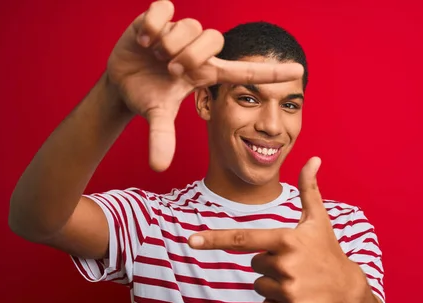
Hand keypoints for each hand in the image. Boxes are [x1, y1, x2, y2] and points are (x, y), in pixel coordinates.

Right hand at [106, 0, 303, 171]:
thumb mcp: (157, 114)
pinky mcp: (159, 17)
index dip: (271, 72)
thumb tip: (158, 168)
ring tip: (154, 54)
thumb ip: (162, 138)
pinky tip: (145, 39)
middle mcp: (199, 51)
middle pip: (213, 40)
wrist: (122, 80)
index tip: (300, 72)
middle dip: (190, 57)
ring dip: (169, 44)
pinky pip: (164, 9)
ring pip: (190, 26)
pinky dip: (154, 24)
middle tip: (171, 70)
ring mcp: (180, 33)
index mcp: (207, 73)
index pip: (245, 72)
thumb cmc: (148, 95)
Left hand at [188, 157, 369, 302]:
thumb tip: (313, 158)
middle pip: (253, 265)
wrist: (347, 287)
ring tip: (298, 280)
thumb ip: (309, 189)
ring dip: (273, 285)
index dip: (215, 238)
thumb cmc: (326, 248)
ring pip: (258, 287)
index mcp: (285, 240)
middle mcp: (285, 264)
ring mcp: (288, 290)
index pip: (242, 239)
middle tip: (294, 263)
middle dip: (269, 264)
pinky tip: (297, 297)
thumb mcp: (318, 219)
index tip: (191, 240)